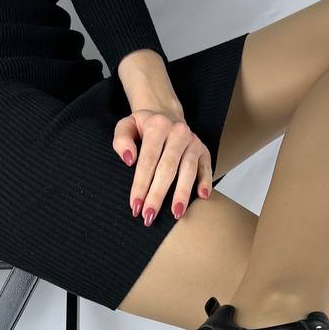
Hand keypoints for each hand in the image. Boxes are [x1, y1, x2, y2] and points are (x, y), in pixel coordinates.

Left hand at [113, 106, 212, 226]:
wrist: (165, 113)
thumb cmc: (143, 127)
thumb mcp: (126, 126)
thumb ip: (121, 140)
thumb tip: (129, 159)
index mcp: (158, 126)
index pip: (148, 160)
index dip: (141, 185)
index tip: (135, 206)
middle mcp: (178, 133)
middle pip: (167, 168)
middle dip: (158, 195)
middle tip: (149, 216)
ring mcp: (193, 142)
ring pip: (188, 170)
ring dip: (182, 194)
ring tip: (175, 214)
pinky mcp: (204, 150)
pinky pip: (207, 167)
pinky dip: (206, 182)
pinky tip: (202, 197)